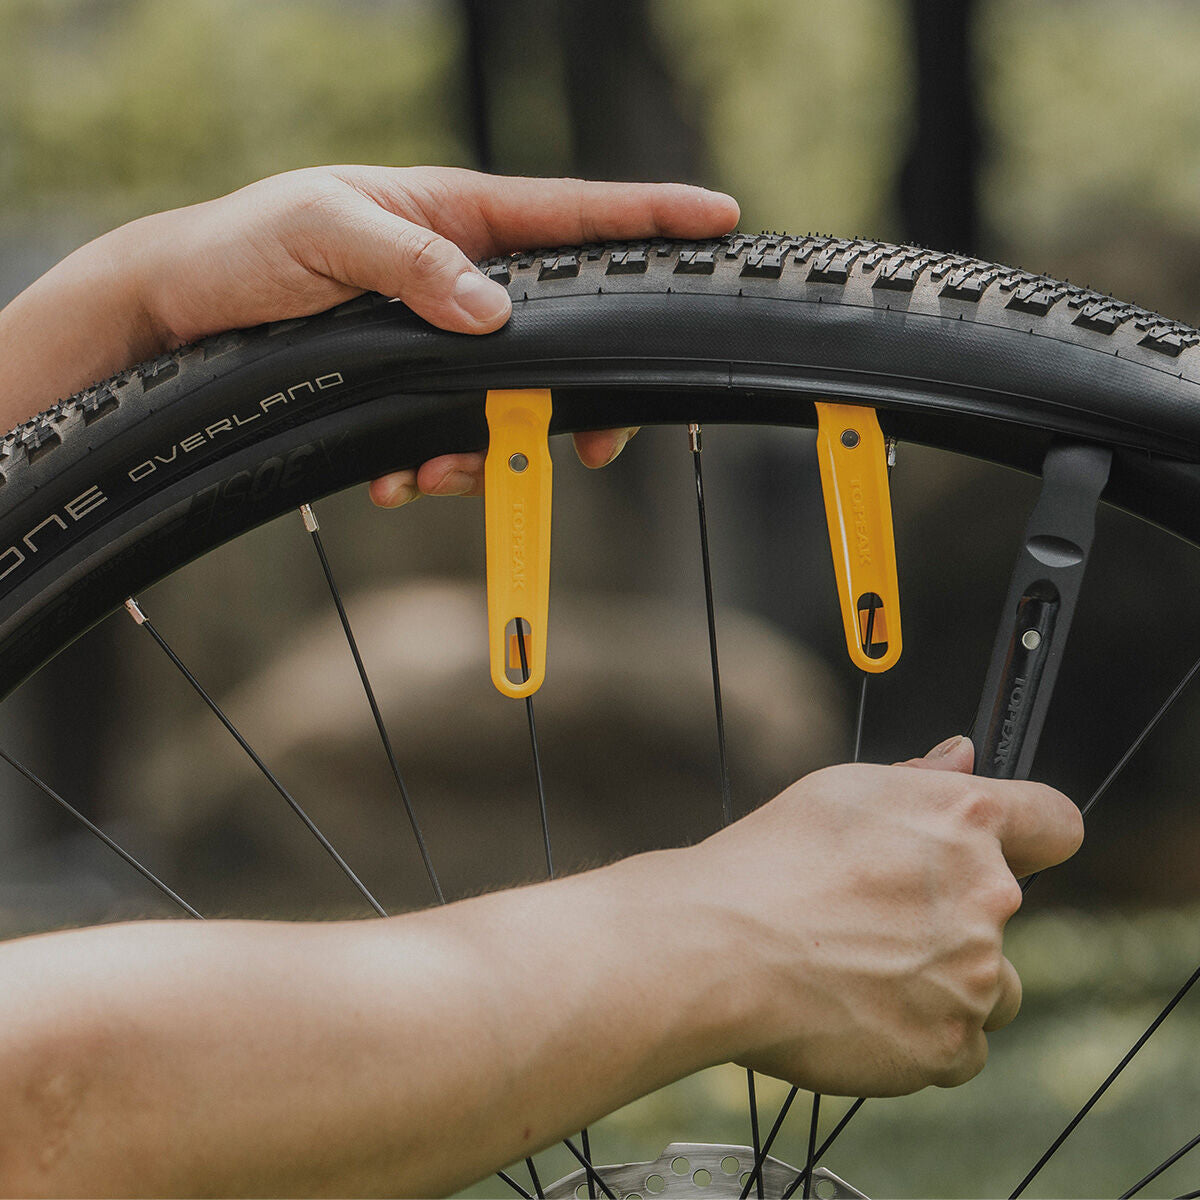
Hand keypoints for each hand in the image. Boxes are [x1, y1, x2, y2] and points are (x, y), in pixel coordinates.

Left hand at [129, 165, 738, 504]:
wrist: (183, 309)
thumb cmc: (248, 243)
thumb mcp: (327, 232)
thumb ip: (414, 265)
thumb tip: (491, 310)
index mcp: (457, 218)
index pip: (573, 215)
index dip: (650, 220)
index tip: (715, 223)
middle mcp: (462, 279)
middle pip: (563, 335)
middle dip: (581, 400)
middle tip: (594, 447)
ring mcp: (441, 337)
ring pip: (509, 404)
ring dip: (485, 454)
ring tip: (428, 472)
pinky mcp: (410, 383)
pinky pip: (451, 434)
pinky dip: (433, 469)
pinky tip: (394, 477)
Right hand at [686, 736, 1082, 1096]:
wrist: (718, 948)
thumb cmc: (769, 860)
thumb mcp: (840, 791)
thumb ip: (920, 778)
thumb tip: (963, 756)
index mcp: (965, 818)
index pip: (1057, 823)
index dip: (1033, 837)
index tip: (1009, 850)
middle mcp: (988, 893)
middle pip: (1004, 910)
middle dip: (954, 914)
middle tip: (872, 920)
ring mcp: (976, 974)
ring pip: (990, 984)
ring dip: (947, 981)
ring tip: (860, 972)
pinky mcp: (952, 1045)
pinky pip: (961, 1046)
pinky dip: (922, 1037)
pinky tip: (860, 1012)